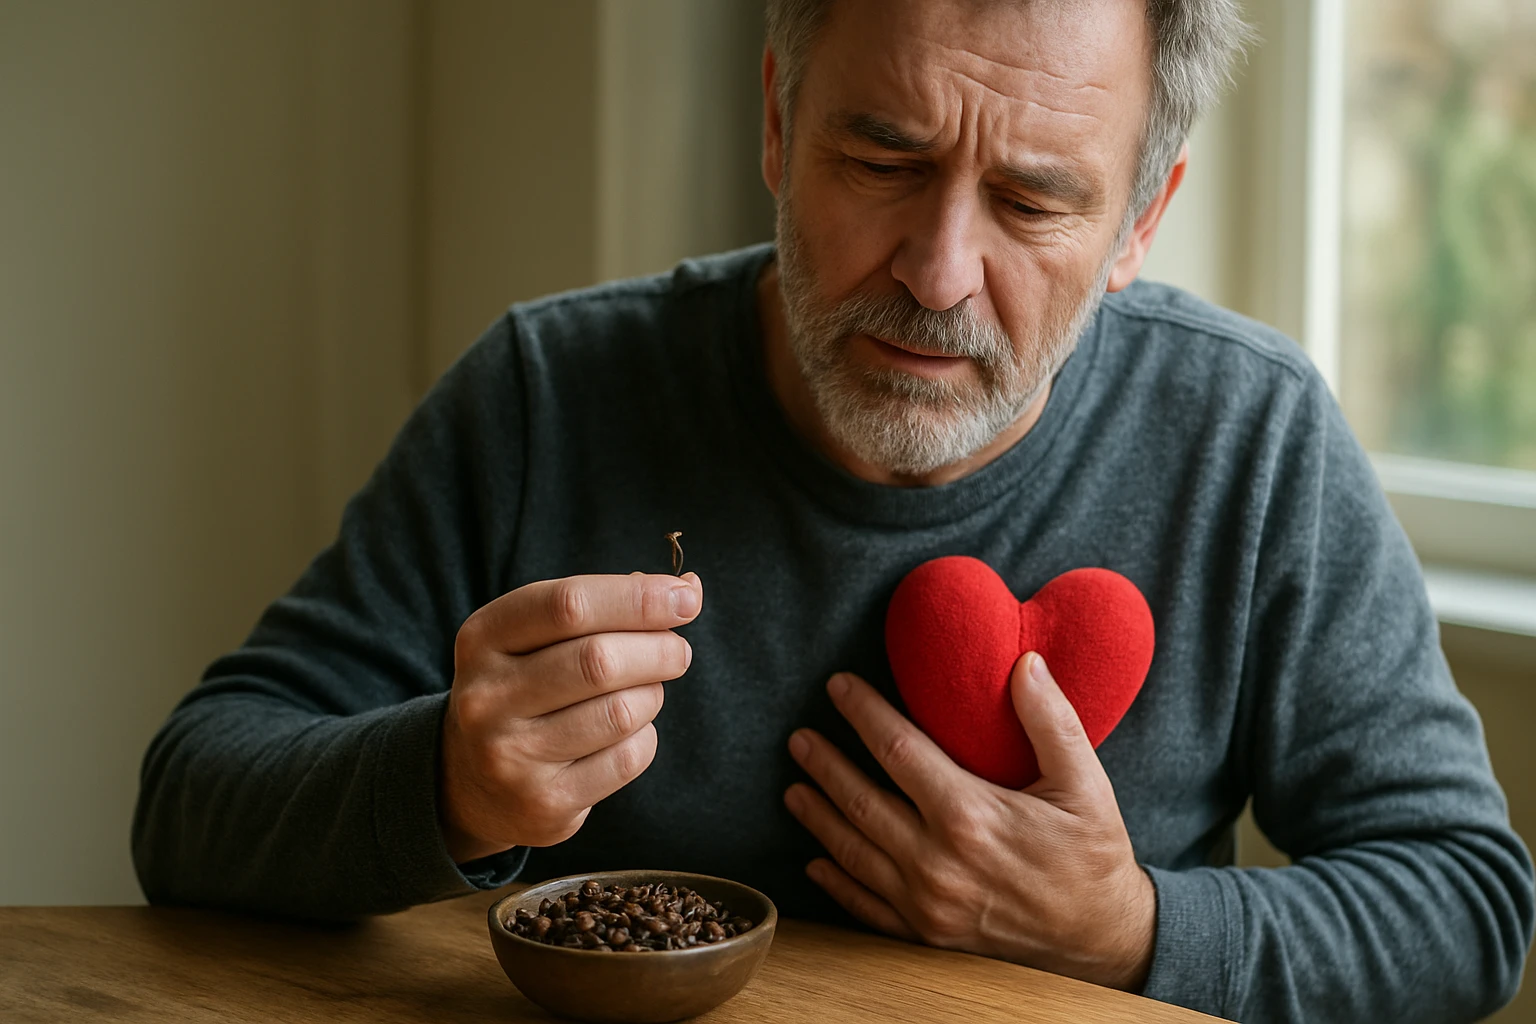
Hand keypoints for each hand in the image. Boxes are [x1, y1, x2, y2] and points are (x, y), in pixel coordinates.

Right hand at [439, 572, 701, 862]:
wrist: (471, 781)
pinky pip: (627, 758)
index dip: (638, 597)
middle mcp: (487, 697)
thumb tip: (686, 590)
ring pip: (621, 711)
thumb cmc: (526, 687)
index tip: (685, 597)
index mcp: (483, 638)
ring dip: (652, 695)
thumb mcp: (538, 637)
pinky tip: (625, 734)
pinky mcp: (544, 802)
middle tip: (676, 651)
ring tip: (645, 692)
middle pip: (599, 659)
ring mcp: (510, 755)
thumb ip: (605, 607)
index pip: (570, 605)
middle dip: (659, 649)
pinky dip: (644, 737)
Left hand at [784, 653, 1155, 990]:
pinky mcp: (928, 934)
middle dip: (825, 764)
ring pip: (854, 852)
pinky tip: (816, 860)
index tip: (839, 686)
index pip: (897, 751)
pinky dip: (837, 881)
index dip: (863, 714)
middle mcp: (938, 862)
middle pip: (861, 801)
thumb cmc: (1094, 856)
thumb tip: (1026, 663)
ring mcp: (928, 904)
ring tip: (794, 787)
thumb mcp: (1086, 783)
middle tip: (799, 737)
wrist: (1103, 939)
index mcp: (971, 816)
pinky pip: (867, 907)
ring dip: (819, 817)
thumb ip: (1052, 721)